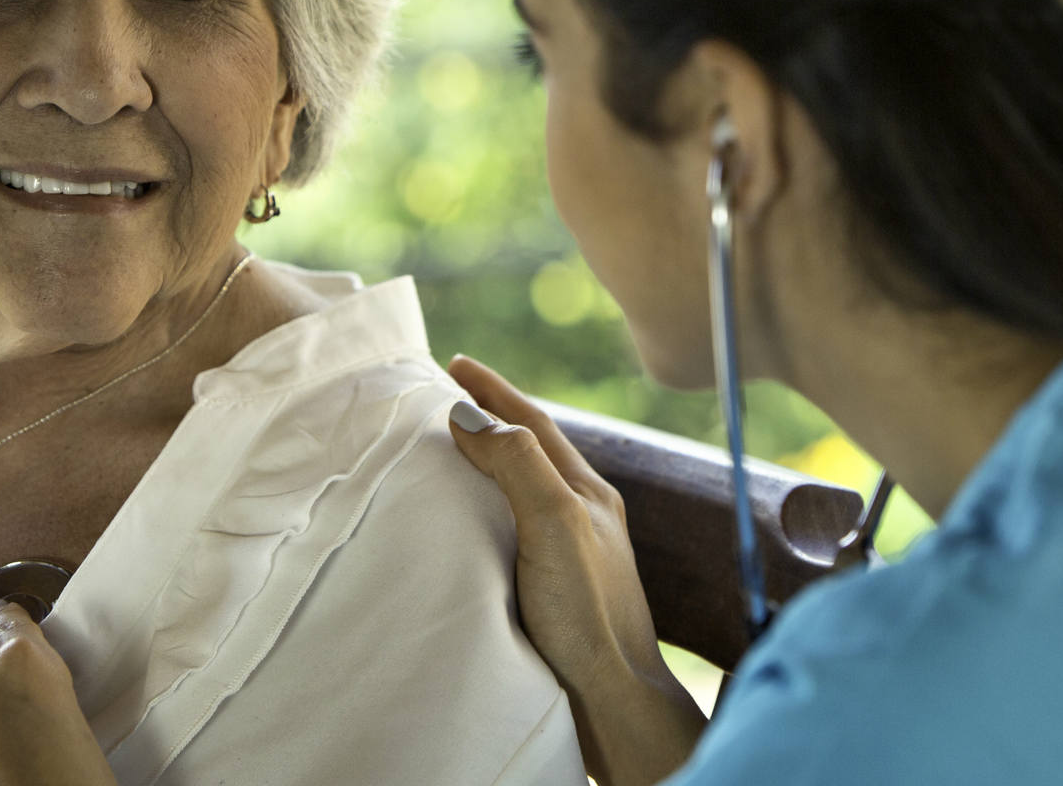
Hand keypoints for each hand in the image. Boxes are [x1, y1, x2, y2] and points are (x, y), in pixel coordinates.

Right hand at [447, 355, 705, 785]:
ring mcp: (575, 552)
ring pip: (529, 488)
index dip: (494, 390)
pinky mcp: (559, 589)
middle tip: (449, 395)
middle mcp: (585, 515)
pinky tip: (477, 525)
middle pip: (534, 449)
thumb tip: (470, 415)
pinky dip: (493, 507)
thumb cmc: (588, 612)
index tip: (455, 364)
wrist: (612, 699)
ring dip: (493, 461)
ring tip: (456, 449)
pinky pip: (520, 526)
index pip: (534, 423)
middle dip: (493, 417)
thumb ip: (518, 462)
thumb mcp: (554, 521)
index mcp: (588, 492)